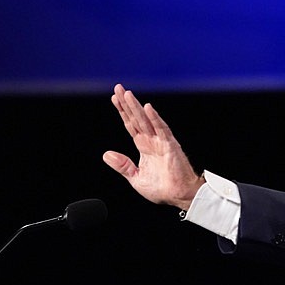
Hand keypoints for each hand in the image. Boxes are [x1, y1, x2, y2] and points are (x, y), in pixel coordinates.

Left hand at [104, 84, 203, 209]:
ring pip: (146, 120)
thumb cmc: (162, 189)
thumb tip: (106, 155)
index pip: (131, 125)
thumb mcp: (136, 178)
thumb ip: (122, 165)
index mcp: (144, 147)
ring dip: (136, 107)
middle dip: (127, 104)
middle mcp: (152, 141)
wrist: (178, 196)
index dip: (123, 112)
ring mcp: (161, 142)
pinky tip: (147, 108)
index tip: (115, 99)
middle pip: (137, 118)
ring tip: (127, 94)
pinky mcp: (170, 145)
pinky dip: (155, 119)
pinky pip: (161, 130)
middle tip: (118, 88)